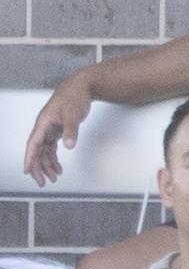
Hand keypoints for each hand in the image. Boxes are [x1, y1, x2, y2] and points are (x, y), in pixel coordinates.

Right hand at [24, 73, 92, 187]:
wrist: (81, 87)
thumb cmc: (74, 96)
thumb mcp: (73, 114)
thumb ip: (71, 130)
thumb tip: (69, 144)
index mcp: (43, 123)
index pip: (33, 144)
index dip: (29, 158)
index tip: (27, 171)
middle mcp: (44, 127)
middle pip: (37, 151)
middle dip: (38, 167)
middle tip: (42, 182)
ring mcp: (50, 129)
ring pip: (44, 151)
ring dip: (47, 165)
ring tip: (54, 178)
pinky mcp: (57, 130)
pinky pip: (52, 148)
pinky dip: (54, 158)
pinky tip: (58, 167)